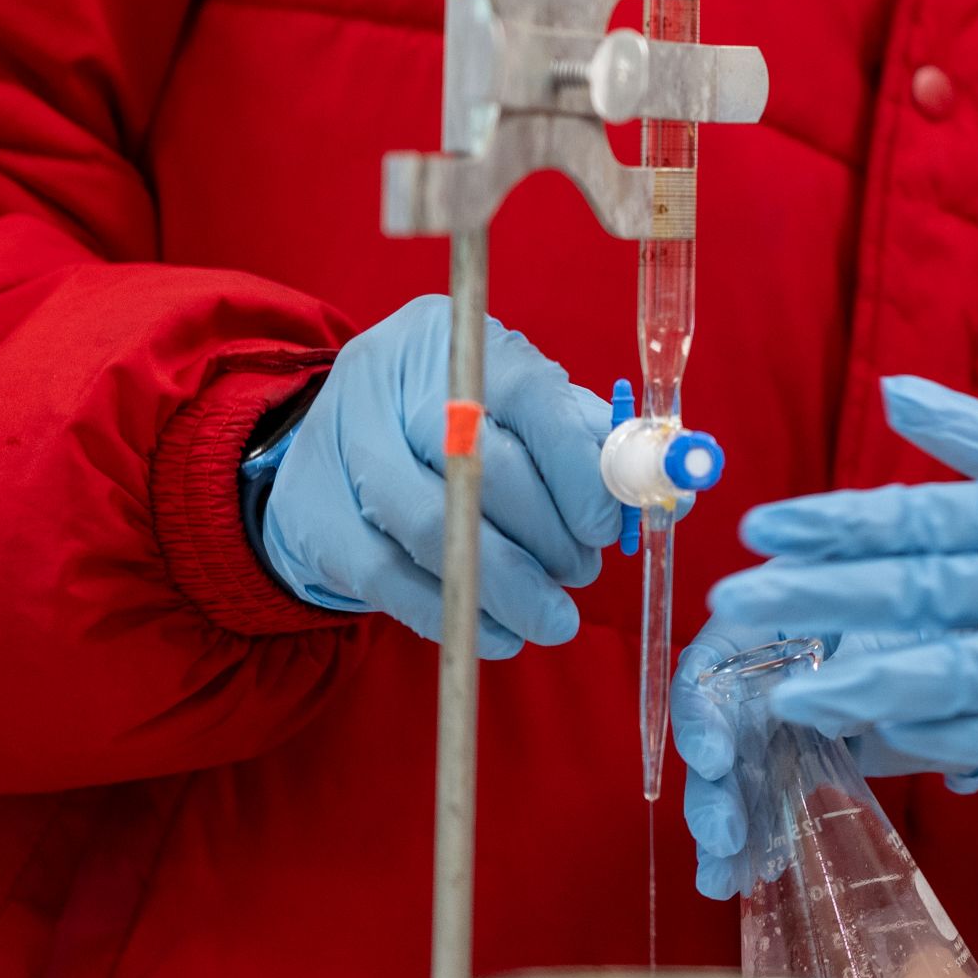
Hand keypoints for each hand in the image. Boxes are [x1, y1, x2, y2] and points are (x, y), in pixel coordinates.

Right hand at [249, 293, 631, 653]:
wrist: (332, 440)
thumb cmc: (456, 420)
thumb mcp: (518, 405)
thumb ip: (587, 437)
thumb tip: (664, 486)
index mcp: (457, 341)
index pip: (530, 398)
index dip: (577, 471)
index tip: (607, 528)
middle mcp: (390, 382)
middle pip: (480, 468)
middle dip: (547, 536)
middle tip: (584, 574)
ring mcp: (342, 446)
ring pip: (432, 528)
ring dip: (506, 587)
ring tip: (553, 617)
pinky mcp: (313, 515)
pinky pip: (388, 579)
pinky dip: (452, 616)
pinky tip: (499, 635)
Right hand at [671, 622, 934, 899]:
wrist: (969, 665)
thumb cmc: (927, 619)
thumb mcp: (891, 626)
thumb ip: (855, 661)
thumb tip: (820, 708)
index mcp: (768, 622)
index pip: (709, 664)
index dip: (700, 713)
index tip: (713, 760)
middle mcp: (760, 674)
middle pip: (714, 733)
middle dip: (711, 789)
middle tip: (723, 836)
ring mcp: (777, 723)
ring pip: (734, 777)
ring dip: (721, 829)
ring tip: (720, 880)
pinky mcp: (801, 763)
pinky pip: (768, 801)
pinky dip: (756, 838)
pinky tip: (742, 878)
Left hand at [697, 376, 977, 793]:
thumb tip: (892, 390)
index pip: (921, 515)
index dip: (836, 523)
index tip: (761, 527)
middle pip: (918, 592)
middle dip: (820, 600)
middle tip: (738, 603)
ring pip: (954, 673)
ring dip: (864, 686)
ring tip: (788, 694)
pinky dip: (934, 743)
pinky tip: (871, 744)